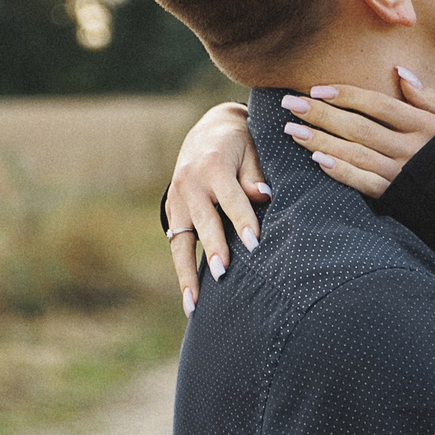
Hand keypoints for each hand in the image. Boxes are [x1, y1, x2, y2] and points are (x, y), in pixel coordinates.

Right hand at [165, 102, 264, 312]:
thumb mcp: (251, 148)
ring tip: (193, 304)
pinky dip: (182, 270)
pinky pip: (176, 244)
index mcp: (213, 165)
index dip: (243, 220)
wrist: (207, 129)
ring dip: (187, 273)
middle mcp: (189, 183)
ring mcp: (177, 199)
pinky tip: (190, 297)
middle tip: (222, 272)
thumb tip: (263, 196)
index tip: (255, 244)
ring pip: (180, 241)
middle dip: (213, 247)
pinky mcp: (172, 211)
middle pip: (203, 221)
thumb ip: (254, 174)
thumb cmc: (239, 142)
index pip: (231, 198)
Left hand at [276, 65, 434, 200]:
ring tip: (293, 131)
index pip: (377, 104)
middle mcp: (410, 147)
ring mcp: (402, 173)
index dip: (346, 95)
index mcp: (422, 124)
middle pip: (358, 126)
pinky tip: (318, 161)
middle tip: (290, 105)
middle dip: (321, 114)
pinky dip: (341, 171)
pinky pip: (364, 183)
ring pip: (355, 153)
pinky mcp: (398, 196)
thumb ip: (427, 97)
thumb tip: (399, 71)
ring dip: (321, 141)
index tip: (316, 89)